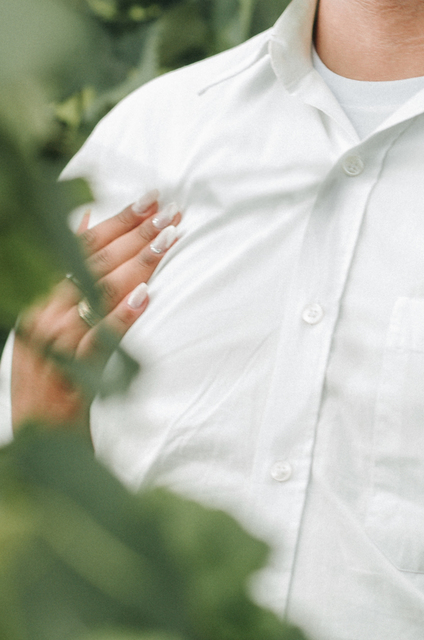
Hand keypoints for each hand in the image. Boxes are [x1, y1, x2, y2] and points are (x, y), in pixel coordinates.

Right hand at [12, 193, 180, 429]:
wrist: (38, 437)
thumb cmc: (53, 378)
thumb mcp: (54, 321)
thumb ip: (69, 275)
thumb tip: (84, 221)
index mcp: (41, 301)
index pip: (79, 249)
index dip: (117, 222)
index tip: (150, 201)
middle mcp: (44, 316)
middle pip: (90, 263)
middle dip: (133, 235)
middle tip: (169, 213)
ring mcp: (56, 344)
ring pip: (96, 294)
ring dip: (134, 266)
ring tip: (166, 242)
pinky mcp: (71, 372)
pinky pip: (98, 339)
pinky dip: (121, 316)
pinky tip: (145, 296)